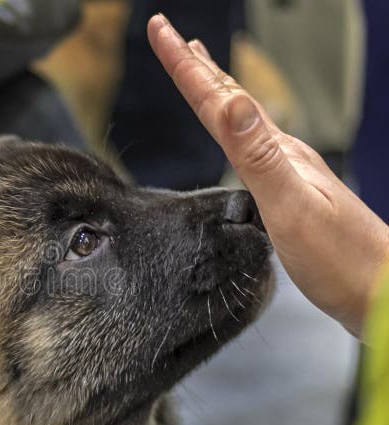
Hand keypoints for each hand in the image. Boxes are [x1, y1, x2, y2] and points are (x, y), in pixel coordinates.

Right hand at [147, 14, 388, 336]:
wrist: (380, 290)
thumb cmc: (338, 258)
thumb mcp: (290, 205)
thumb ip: (258, 156)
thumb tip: (231, 103)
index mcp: (274, 152)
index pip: (219, 100)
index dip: (186, 65)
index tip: (162, 31)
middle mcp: (280, 152)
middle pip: (229, 98)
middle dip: (194, 65)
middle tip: (170, 36)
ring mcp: (286, 169)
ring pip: (240, 117)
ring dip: (213, 89)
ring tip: (199, 67)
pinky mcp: (288, 189)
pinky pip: (249, 144)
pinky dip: (231, 125)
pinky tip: (235, 132)